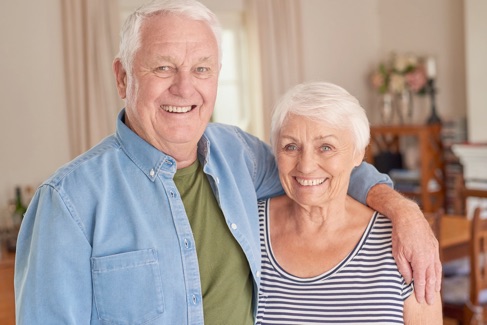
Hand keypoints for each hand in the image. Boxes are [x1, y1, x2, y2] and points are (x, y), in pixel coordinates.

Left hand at [366, 184, 441, 304]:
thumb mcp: (397, 253)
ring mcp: (434, 251)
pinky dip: (437, 272)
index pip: (421, 281)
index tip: (420, 300)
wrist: (408, 216)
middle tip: (429, 301)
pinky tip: (436, 276)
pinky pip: (437, 262)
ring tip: (435, 292)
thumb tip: (408, 280)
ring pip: (436, 271)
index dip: (421, 291)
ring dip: (436, 283)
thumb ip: (404, 268)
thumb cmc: (400, 234)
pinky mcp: (434, 246)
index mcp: (420, 260)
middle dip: (430, 291)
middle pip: (431, 278)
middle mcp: (430, 257)